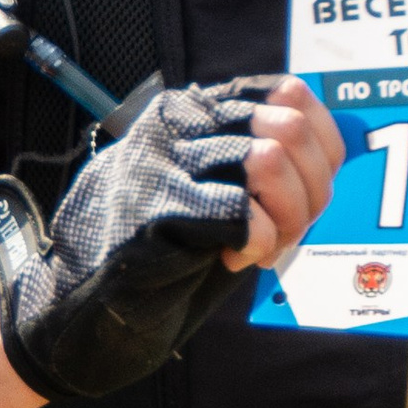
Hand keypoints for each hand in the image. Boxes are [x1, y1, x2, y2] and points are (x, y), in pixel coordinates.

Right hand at [0, 76, 342, 401]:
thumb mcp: (211, 190)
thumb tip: (325, 156)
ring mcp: (163, 162)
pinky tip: (232, 260)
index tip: (304, 199)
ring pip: (269, 159)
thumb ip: (257, 164)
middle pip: (288, 126)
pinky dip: (257, 242)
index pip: (290, 96)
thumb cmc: (156, 257)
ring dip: (286, 220)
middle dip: (310, 192)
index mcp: (192, 110)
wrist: (82, 311)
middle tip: (283, 232)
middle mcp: (177, 123)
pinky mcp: (156, 208)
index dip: (320, 154)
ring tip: (258, 247)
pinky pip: (242, 210)